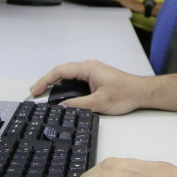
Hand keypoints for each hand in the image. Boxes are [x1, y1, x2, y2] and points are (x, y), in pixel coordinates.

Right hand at [29, 60, 145, 114]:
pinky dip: (66, 88)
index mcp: (88, 68)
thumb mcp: (99, 103)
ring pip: (68, 77)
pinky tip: (62, 98)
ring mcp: (92, 73)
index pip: (60, 71)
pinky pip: (75, 82)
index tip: (35, 91)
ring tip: (45, 97)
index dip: (45, 81)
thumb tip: (60, 108)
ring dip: (56, 86)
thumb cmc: (125, 94)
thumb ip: (77, 105)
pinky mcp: (95, 80)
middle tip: (35, 95)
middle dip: (47, 83)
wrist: (142, 92)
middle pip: (61, 73)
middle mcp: (88, 68)